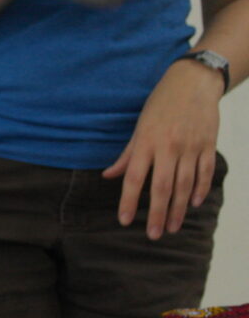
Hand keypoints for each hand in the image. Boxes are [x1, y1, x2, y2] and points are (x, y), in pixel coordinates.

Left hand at [103, 61, 223, 239]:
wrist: (193, 82)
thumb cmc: (160, 105)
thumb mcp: (139, 127)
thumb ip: (127, 155)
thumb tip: (109, 176)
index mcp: (146, 142)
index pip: (135, 178)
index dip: (129, 201)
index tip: (125, 220)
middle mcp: (168, 146)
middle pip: (162, 187)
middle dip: (158, 214)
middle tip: (153, 235)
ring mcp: (190, 146)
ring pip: (185, 184)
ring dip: (179, 208)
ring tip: (173, 227)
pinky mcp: (208, 144)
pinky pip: (205, 172)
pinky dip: (200, 189)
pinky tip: (194, 204)